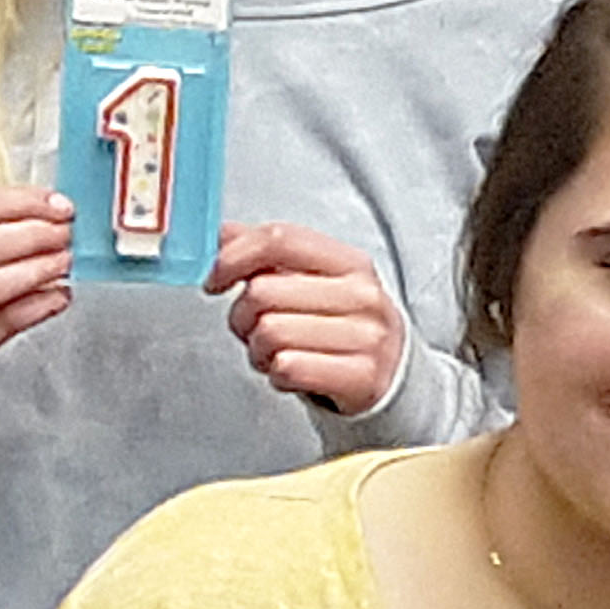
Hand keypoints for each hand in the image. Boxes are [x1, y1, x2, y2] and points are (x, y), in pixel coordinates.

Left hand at [206, 224, 408, 413]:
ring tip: (277, 353)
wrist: (394, 374)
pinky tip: (293, 371)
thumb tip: (219, 233)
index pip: (280, 239)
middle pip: (262, 291)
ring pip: (270, 332)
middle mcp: (363, 295)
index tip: (215, 280)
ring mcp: (367, 336)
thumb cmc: (342, 326)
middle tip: (253, 328)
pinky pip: (288, 368)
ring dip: (258, 350)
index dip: (232, 257)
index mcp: (350, 263)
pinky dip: (278, 375)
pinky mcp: (363, 376)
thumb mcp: (314, 282)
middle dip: (241, 316)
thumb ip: (267, 253)